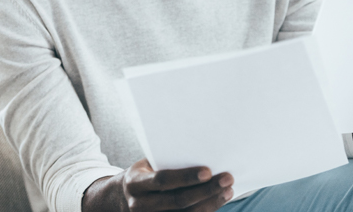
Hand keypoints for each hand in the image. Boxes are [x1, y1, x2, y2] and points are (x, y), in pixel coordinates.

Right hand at [83, 158, 233, 211]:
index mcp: (135, 182)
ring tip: (227, 191)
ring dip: (210, 204)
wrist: (124, 198)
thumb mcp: (148, 163)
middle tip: (227, 179)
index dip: (186, 177)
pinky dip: (205, 211)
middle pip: (177, 201)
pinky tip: (217, 201)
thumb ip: (168, 160)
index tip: (208, 170)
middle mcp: (139, 204)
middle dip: (206, 191)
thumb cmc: (145, 173)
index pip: (163, 180)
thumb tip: (202, 148)